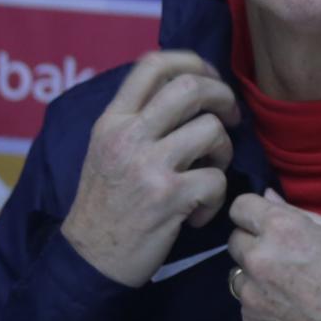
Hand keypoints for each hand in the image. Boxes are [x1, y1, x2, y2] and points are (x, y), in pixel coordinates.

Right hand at [62, 50, 240, 287]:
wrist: (89, 259)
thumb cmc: (105, 204)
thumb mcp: (106, 149)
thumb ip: (137, 119)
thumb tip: (185, 90)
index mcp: (112, 120)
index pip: (153, 64)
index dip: (192, 61)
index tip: (209, 77)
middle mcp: (128, 135)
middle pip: (191, 87)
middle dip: (223, 96)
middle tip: (231, 117)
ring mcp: (148, 165)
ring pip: (212, 131)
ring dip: (224, 151)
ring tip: (211, 172)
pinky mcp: (168, 197)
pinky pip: (217, 180)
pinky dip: (216, 198)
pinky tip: (198, 213)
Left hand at [227, 190, 320, 320]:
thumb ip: (300, 213)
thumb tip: (269, 198)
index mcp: (282, 229)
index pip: (240, 206)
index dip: (253, 212)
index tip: (265, 222)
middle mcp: (259, 258)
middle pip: (235, 240)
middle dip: (254, 243)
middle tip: (283, 257)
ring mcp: (252, 295)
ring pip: (239, 274)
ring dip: (256, 276)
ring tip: (288, 288)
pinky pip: (247, 306)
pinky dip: (262, 305)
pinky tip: (290, 311)